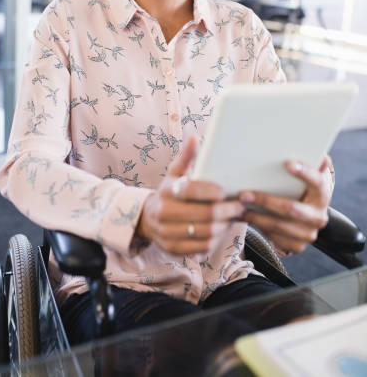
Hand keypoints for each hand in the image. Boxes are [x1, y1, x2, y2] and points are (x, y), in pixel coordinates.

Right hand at [136, 136, 245, 254]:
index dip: (211, 191)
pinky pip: (203, 247)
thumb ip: (186, 157)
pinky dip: (216, 239)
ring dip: (225, 225)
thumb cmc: (169, 192)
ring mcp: (167, 234)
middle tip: (239, 205)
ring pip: (207, 232)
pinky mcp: (173, 250)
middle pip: (204, 215)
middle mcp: (163, 213)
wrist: (147, 219)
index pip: (191, 190)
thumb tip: (194, 137)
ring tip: (233, 217)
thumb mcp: (174, 173)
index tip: (225, 191)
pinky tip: (222, 229)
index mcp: (166, 191)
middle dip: (226, 210)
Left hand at [239, 157, 331, 253]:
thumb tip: (301, 140)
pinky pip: (274, 237)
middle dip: (264, 201)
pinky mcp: (297, 245)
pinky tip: (245, 217)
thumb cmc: (299, 190)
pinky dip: (257, 227)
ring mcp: (308, 233)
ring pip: (278, 225)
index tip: (287, 163)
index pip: (317, 182)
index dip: (304, 173)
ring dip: (255, 216)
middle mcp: (318, 216)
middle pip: (290, 208)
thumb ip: (305, 161)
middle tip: (244, 194)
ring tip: (238, 207)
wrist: (307, 219)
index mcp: (321, 194)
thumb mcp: (304, 177)